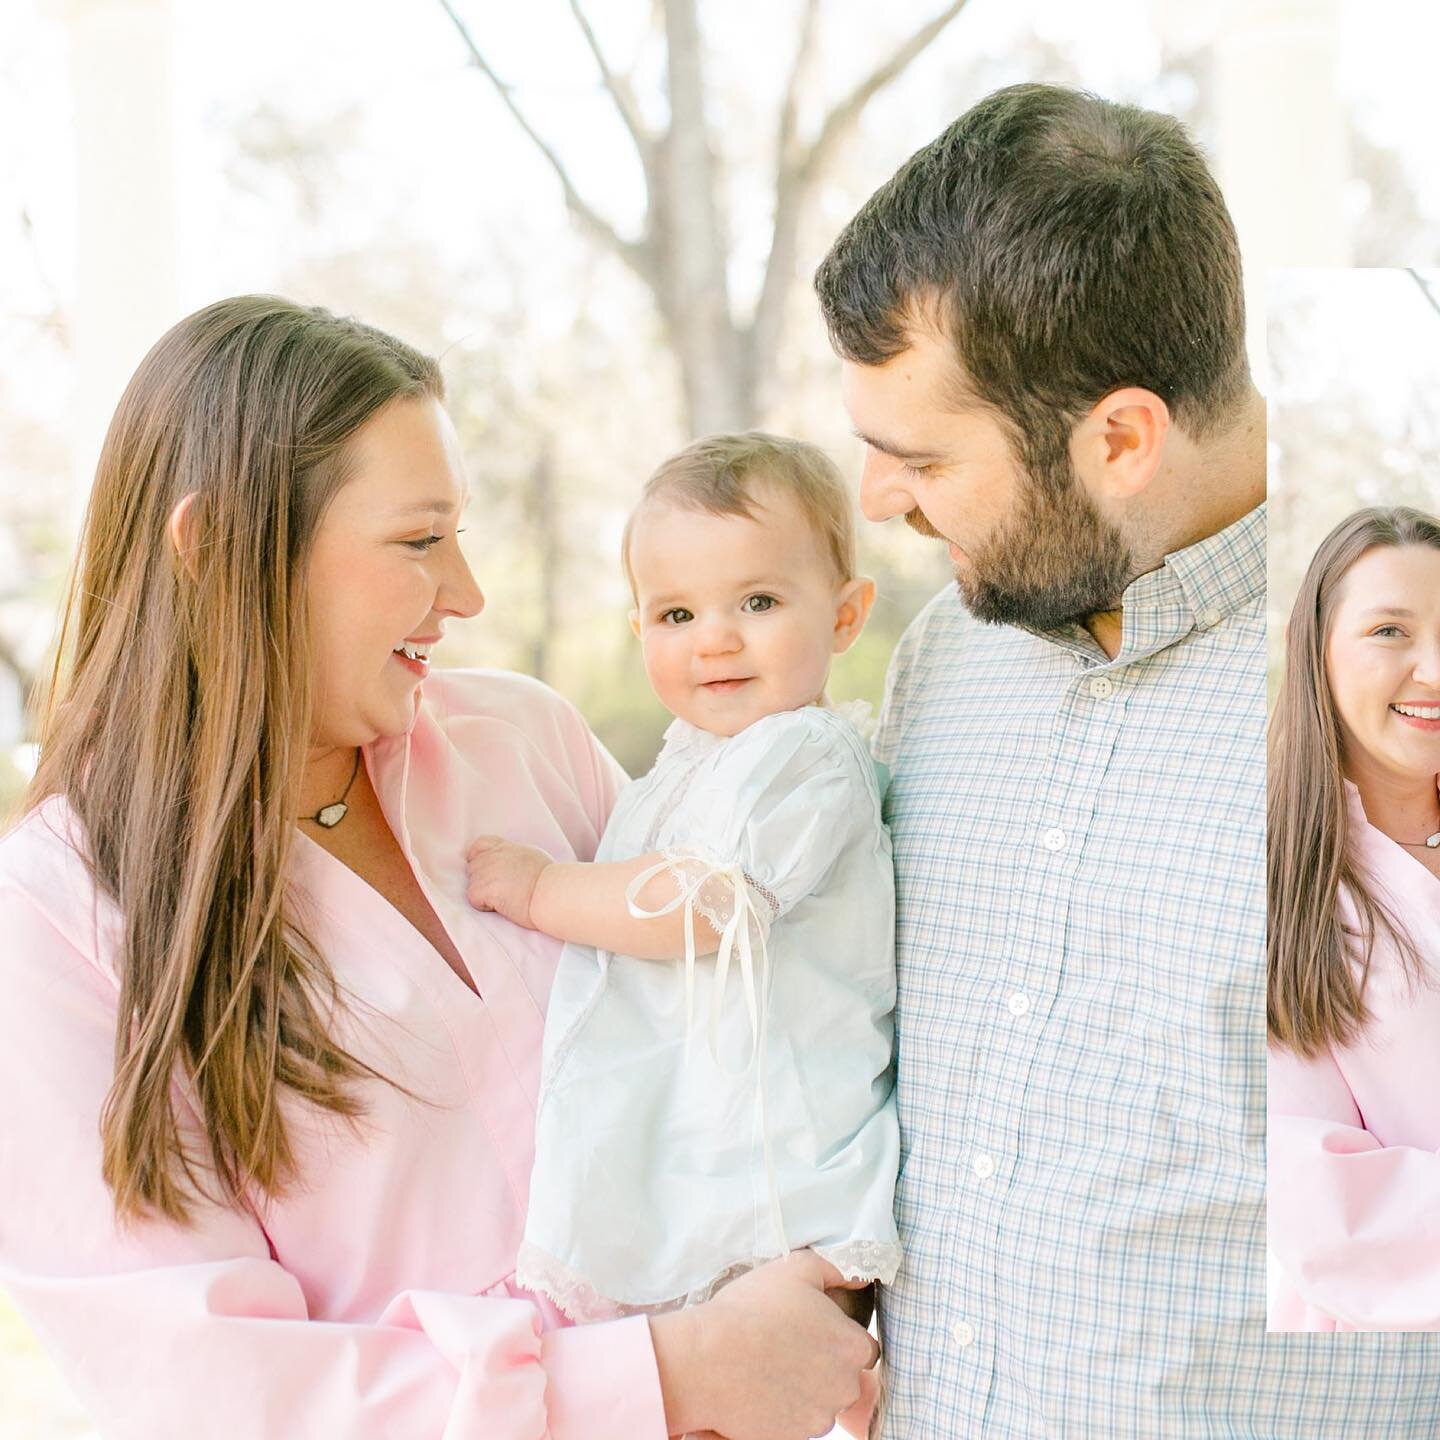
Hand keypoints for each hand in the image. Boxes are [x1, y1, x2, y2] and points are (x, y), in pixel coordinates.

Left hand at [464, 836, 550, 927]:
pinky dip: (485, 906)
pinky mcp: (482, 889)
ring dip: (485, 894)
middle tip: (504, 891)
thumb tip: (512, 866)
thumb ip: (515, 857)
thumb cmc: (550, 880)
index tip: (488, 870)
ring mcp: (485, 871)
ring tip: (506, 899)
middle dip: (483, 881)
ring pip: (473, 885)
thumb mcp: (532, 857)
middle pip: (473, 868)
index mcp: (505, 847)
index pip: (480, 845)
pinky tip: (502, 906)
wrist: (551, 892)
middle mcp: (493, 856)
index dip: (479, 857)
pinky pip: (474, 899)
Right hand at [650, 1251, 878, 1439]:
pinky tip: (761, 1387)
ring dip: (803, 1388)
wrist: (707, 1359)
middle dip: (822, 1365)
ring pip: (820, 1401)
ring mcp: (819, 1417)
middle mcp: (845, 1387)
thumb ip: (837, 1270)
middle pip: (844, 1378)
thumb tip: (856, 1278)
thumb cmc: (751, 1310)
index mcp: (853, 1346)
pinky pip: (796, 1422)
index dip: (836, 1336)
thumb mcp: (797, 1268)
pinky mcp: (793, 1438)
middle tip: (788, 1345)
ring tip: (770, 1365)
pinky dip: (783, 1409)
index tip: (811, 1330)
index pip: (863, 1347)